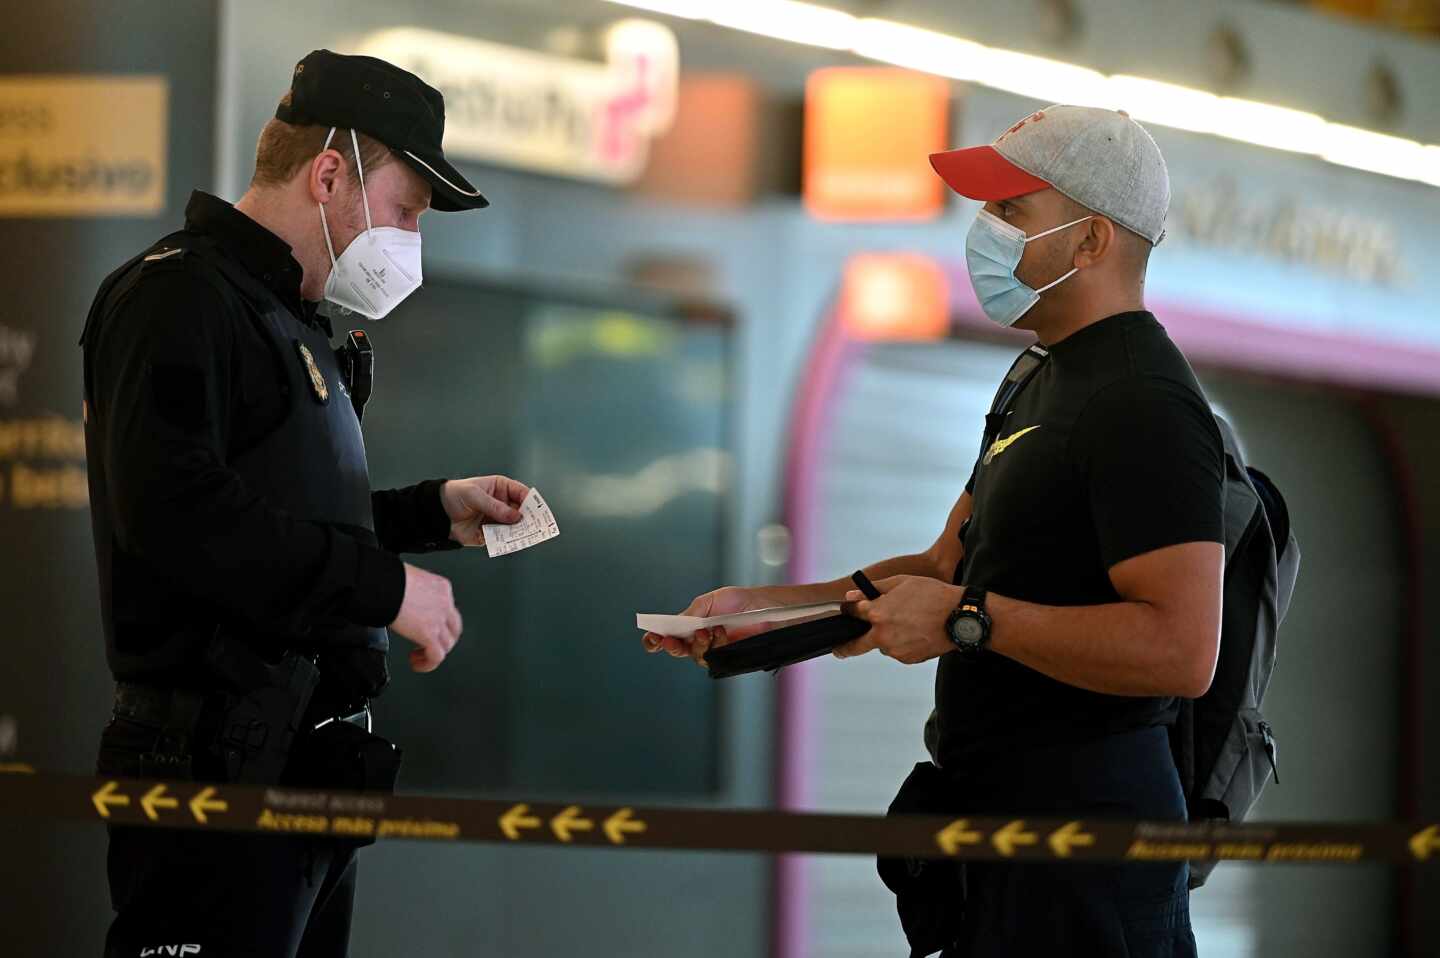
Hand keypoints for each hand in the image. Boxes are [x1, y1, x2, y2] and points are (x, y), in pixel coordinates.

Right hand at [390, 563, 462, 671]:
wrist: (384, 583)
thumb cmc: (388, 578)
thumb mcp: (408, 580)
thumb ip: (412, 591)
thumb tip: (402, 600)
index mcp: (441, 587)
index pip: (448, 608)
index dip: (438, 621)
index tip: (424, 626)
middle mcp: (445, 603)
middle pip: (454, 628)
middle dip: (443, 639)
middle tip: (427, 645)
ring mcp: (439, 620)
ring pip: (447, 644)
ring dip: (433, 653)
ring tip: (418, 656)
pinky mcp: (429, 634)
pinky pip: (437, 656)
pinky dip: (428, 664)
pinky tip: (417, 664)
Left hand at [441, 476, 529, 546]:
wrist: (436, 514)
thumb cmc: (455, 495)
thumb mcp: (475, 495)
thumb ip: (495, 506)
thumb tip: (516, 516)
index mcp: (501, 489)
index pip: (521, 493)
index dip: (530, 501)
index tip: (537, 510)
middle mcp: (502, 505)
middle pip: (521, 512)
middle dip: (528, 519)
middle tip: (536, 526)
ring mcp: (497, 520)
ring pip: (514, 527)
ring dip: (520, 532)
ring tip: (526, 536)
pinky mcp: (490, 534)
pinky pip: (502, 539)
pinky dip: (508, 542)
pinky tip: (512, 543)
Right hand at [642, 586, 769, 667]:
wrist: (762, 608)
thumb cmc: (737, 601)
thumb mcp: (711, 600)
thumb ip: (692, 612)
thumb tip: (676, 623)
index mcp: (690, 625)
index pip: (668, 636)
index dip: (656, 640)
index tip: (652, 639)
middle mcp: (698, 640)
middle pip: (678, 650)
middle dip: (670, 646)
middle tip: (668, 641)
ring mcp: (712, 650)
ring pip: (695, 655)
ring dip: (697, 644)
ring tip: (706, 631)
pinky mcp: (726, 657)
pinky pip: (713, 658)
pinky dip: (715, 645)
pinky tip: (721, 632)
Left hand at [834, 575, 961, 664]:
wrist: (960, 617)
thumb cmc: (933, 595)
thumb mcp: (902, 582)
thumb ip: (873, 589)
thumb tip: (851, 596)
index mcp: (878, 614)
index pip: (852, 613)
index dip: (848, 610)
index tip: (847, 611)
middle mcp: (883, 635)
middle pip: (856, 645)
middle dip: (845, 647)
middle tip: (839, 649)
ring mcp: (895, 650)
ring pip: (882, 645)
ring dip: (886, 637)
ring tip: (908, 623)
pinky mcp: (907, 659)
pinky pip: (897, 651)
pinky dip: (901, 643)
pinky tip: (916, 632)